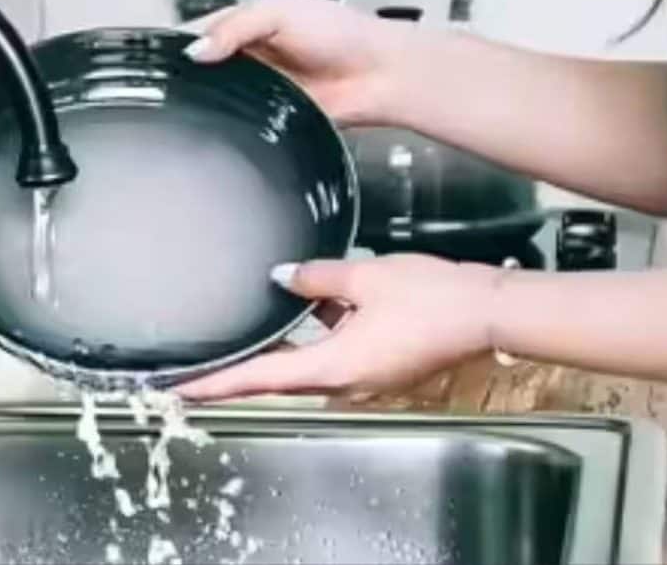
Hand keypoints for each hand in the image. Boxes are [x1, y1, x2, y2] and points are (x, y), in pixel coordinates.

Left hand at [175, 255, 500, 400]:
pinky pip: (329, 355)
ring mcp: (361, 378)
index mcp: (332, 366)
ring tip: (236, 337)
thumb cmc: (433, 297)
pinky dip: (309, 339)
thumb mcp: (365, 277)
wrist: (486, 312)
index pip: (258, 379)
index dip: (216, 384)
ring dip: (273, 353)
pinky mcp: (376, 367)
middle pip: (274, 378)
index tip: (181, 390)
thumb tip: (282, 276)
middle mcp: (342, 382)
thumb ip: (316, 278)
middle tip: (194, 370)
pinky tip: (303, 308)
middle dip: (235, 373)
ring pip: (302, 366)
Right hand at [182, 0, 418, 125]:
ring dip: (209, 97)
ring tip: (199, 98)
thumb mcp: (280, 12)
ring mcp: (258, 86)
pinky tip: (224, 117)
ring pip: (217, 94)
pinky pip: (239, 119)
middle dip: (190, 73)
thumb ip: (235, 27)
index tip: (163, 55)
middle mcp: (249, 54)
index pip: (200, 30)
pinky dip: (230, 119)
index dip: (181, 42)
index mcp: (247, 21)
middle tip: (177, 81)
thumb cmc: (342, 33)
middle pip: (203, 65)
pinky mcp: (268, 114)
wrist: (377, 75)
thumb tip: (195, 51)